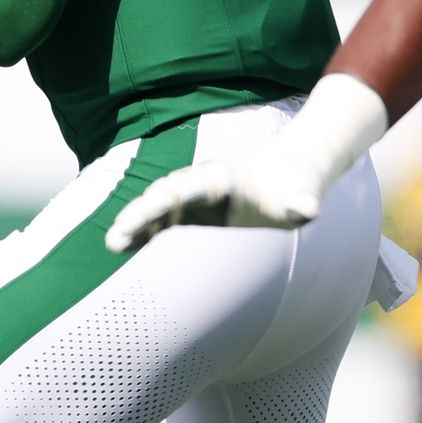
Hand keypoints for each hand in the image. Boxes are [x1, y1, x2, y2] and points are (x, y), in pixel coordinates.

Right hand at [105, 143, 329, 253]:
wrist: (289, 174)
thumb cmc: (293, 188)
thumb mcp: (301, 196)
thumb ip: (301, 202)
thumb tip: (308, 210)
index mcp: (221, 177)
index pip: (185, 188)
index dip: (162, 203)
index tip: (141, 216)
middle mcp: (201, 184)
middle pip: (163, 196)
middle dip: (138, 215)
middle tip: (115, 239)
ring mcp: (195, 197)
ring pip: (158, 207)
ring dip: (135, 224)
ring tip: (113, 245)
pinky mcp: (194, 211)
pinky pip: (163, 220)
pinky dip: (144, 231)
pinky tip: (125, 248)